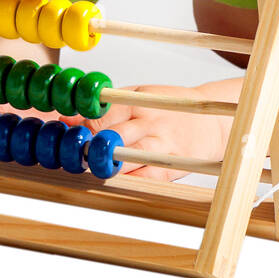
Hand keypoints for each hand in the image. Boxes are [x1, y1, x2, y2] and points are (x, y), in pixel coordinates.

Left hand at [69, 87, 229, 181]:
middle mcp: (151, 121)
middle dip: (91, 146)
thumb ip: (105, 108)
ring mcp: (163, 145)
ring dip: (107, 163)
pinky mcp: (172, 166)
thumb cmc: (171, 109)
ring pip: (129, 156)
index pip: (105, 113)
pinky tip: (116, 179)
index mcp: (140, 101)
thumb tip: (65, 119)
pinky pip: (146, 177)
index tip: (69, 136)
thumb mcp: (140, 98)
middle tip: (76, 155)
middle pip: (114, 135)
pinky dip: (128, 179)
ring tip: (93, 167)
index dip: (83, 126)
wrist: (213, 122)